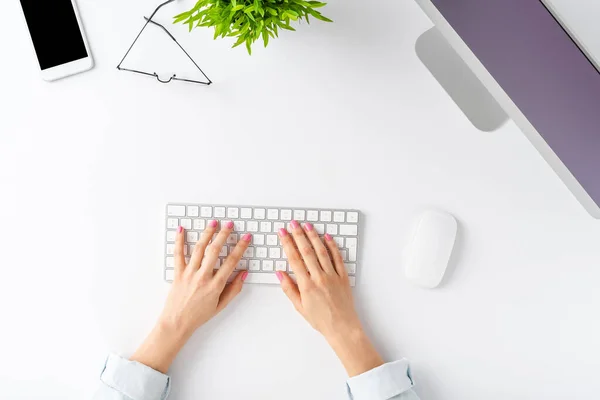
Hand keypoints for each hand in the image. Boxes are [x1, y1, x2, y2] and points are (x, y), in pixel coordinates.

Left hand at [131, 221, 250, 372]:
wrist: (176, 323)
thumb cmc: (198, 316)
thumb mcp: (221, 305)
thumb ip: (234, 289)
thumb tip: (244, 273)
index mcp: (215, 285)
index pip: (231, 262)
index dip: (240, 247)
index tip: (246, 238)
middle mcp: (202, 277)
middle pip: (215, 251)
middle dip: (224, 235)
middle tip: (230, 225)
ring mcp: (189, 274)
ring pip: (199, 249)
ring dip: (207, 234)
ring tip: (213, 222)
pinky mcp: (177, 273)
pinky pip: (178, 254)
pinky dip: (178, 241)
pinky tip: (181, 229)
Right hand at [277, 221, 383, 376]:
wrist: (342, 327)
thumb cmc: (320, 319)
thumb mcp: (299, 307)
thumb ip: (289, 288)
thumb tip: (279, 273)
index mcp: (306, 285)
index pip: (294, 259)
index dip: (287, 243)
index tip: (282, 233)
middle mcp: (319, 277)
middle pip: (307, 251)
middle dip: (298, 235)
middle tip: (292, 223)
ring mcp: (332, 275)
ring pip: (321, 251)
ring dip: (314, 236)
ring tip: (307, 225)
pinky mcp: (343, 276)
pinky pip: (337, 258)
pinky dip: (332, 246)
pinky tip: (327, 237)